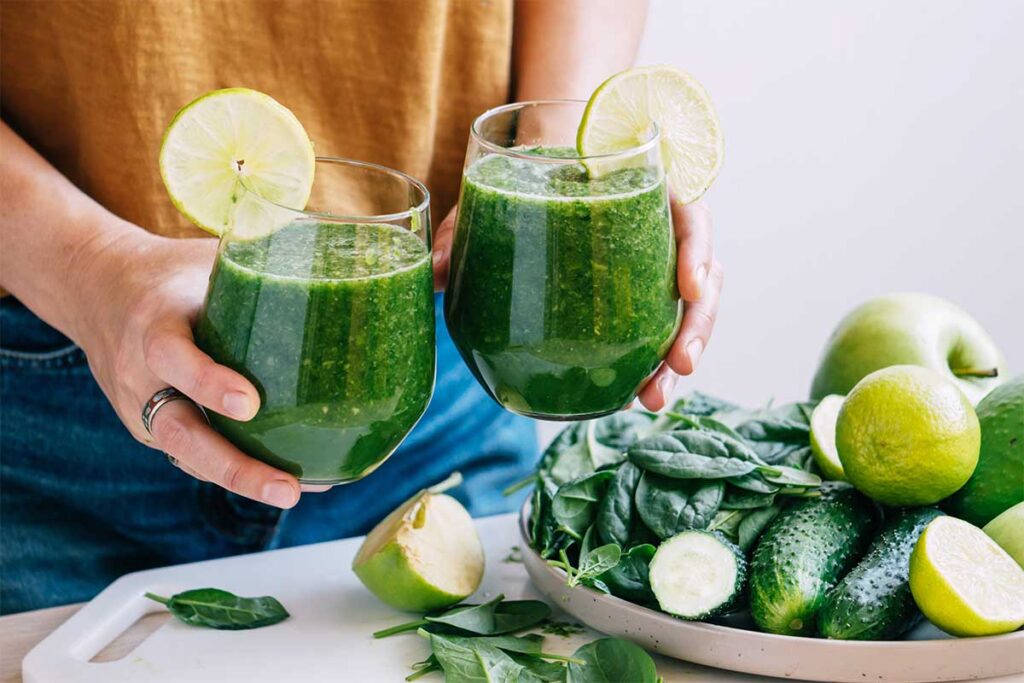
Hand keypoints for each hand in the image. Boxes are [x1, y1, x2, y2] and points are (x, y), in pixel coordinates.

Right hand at [69, 227, 305, 507]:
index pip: (172, 356)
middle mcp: (140, 376)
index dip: (208, 382)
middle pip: (179, 432)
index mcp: (153, 324)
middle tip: (287, 488)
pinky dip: (239, 470)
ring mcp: (144, 409)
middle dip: (234, 467)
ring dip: (243, 479)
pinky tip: (291, 480)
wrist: (98, 292)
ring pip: (188, 456)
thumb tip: (342, 266)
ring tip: (296, 493)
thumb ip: (260, 263)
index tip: (250, 403)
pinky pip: (194, 456)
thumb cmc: (170, 273)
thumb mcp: (203, 258)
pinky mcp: (155, 428)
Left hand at [432, 200, 722, 409]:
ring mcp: (654, 267)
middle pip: (701, 276)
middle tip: (679, 367)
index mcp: (643, 190)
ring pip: (686, 312)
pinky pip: (656, 330)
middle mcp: (660, 230)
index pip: (689, 215)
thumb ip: (470, 224)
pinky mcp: (639, 298)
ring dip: (678, 355)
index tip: (689, 286)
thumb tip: (435, 271)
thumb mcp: (499, 190)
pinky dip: (649, 363)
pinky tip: (631, 394)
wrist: (542, 171)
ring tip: (653, 399)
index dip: (697, 249)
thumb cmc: (529, 175)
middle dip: (698, 326)